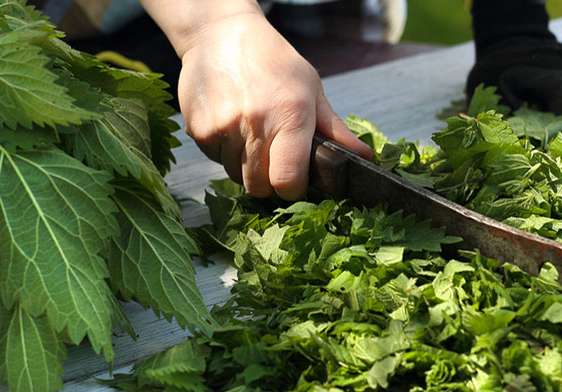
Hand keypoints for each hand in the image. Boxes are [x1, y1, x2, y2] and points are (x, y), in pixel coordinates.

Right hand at [175, 12, 371, 199]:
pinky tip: (231, 125)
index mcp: (289, 114)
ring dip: (245, 166)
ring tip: (250, 134)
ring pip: (235, 176)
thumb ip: (334, 129)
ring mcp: (222, 128)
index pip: (288, 180)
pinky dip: (224, 151)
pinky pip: (215, 160)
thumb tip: (363, 157)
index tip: (295, 180)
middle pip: (259, 187)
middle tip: (273, 157)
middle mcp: (255, 123)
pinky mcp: (198, 130)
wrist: (220, 34)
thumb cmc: (272, 60)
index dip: (293, 188)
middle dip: (269, 181)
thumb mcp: (310, 88)